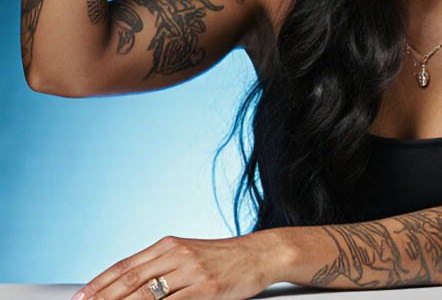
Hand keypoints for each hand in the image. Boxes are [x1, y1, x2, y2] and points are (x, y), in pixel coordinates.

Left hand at [71, 232, 280, 299]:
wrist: (262, 254)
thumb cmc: (226, 259)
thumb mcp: (191, 255)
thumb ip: (163, 267)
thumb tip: (131, 287)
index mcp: (170, 245)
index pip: (125, 266)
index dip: (99, 283)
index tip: (80, 297)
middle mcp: (177, 255)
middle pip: (130, 281)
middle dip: (103, 299)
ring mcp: (192, 272)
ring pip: (146, 295)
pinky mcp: (207, 289)